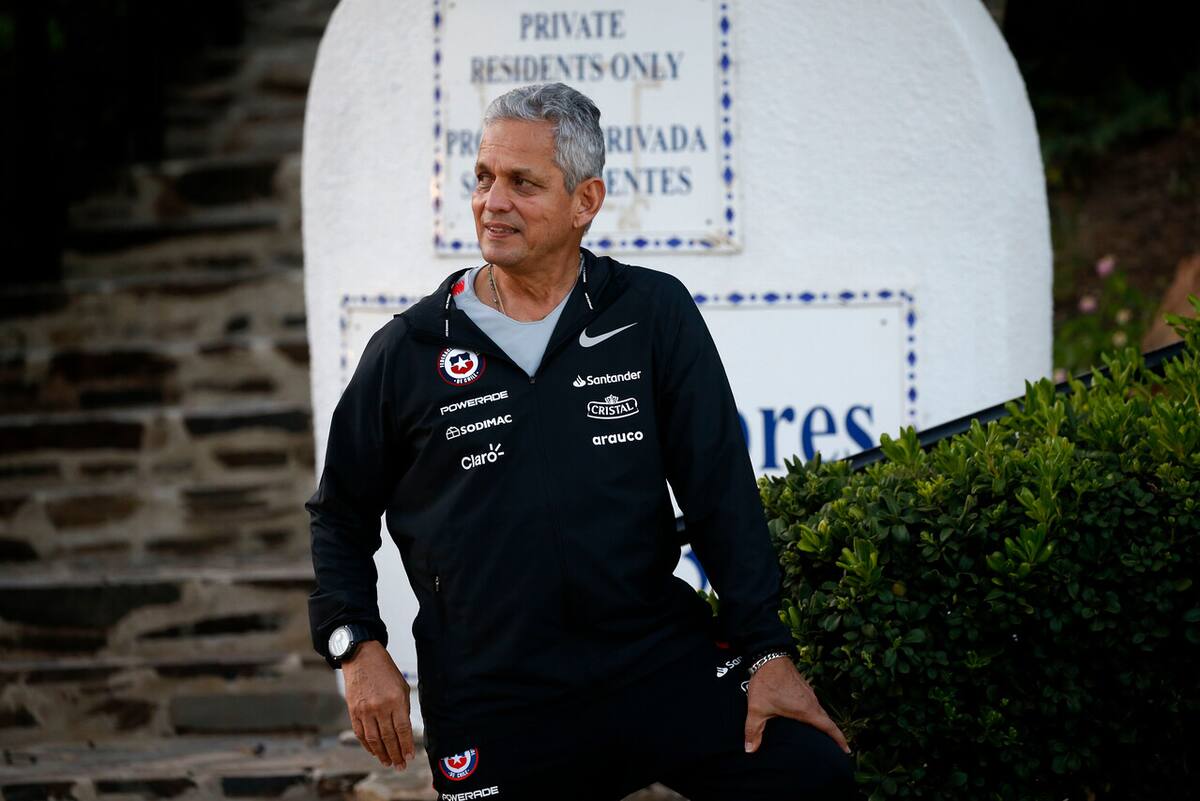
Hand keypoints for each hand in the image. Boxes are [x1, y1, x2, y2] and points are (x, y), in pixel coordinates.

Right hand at [342, 640, 416, 769]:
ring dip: (382, 754)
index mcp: (395, 700)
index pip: (402, 729)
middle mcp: (380, 707)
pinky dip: (367, 745)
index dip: (406, 745)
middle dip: (396, 754)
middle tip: (400, 766)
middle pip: (389, 737)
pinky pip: (360, 733)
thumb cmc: (384, 671)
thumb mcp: (401, 686)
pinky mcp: (353, 711)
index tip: (410, 757)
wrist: (361, 658)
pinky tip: (375, 752)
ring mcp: (365, 710)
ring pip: (374, 739)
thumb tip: (404, 731)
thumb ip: (403, 708)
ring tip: (388, 762)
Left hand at [743, 656, 849, 754]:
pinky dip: (814, 713)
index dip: (839, 740)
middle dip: (832, 735)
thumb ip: (753, 730)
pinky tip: (806, 716)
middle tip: (835, 748)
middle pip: (826, 721)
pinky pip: (813, 704)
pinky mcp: (804, 687)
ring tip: (822, 735)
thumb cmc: (766, 682)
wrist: (769, 656)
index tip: (847, 750)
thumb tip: (750, 750)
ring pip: (819, 711)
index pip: (829, 727)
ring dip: (823, 723)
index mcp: (807, 710)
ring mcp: (809, 693)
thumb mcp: (757, 709)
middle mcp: (812, 701)